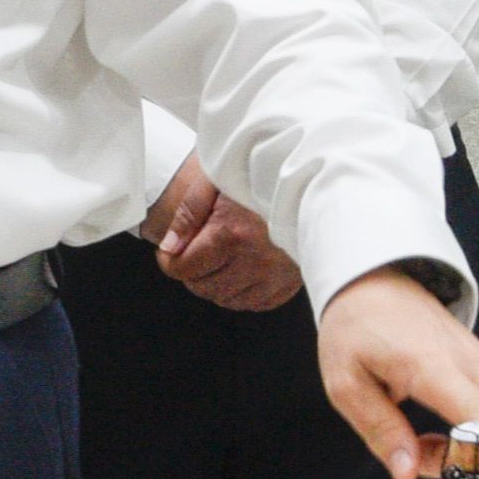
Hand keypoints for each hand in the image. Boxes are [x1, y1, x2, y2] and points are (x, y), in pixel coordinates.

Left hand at [144, 162, 298, 315]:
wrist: (309, 182)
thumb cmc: (263, 175)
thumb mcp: (216, 180)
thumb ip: (188, 214)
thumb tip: (169, 247)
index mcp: (232, 234)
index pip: (184, 268)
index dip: (170, 261)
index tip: (170, 254)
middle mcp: (254, 260)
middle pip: (202, 287)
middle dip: (192, 271)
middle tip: (198, 250)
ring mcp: (274, 275)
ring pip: (226, 299)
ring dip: (216, 283)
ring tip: (222, 257)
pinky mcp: (289, 284)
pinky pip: (255, 303)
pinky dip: (243, 292)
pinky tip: (243, 269)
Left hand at [315, 266, 478, 478]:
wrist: (375, 281)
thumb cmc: (358, 327)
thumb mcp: (346, 383)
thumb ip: (381, 431)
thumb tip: (408, 474)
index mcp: (431, 366)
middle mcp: (469, 364)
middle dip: (461, 464)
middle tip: (415, 455)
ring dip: (457, 449)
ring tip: (415, 434)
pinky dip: (465, 432)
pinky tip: (437, 422)